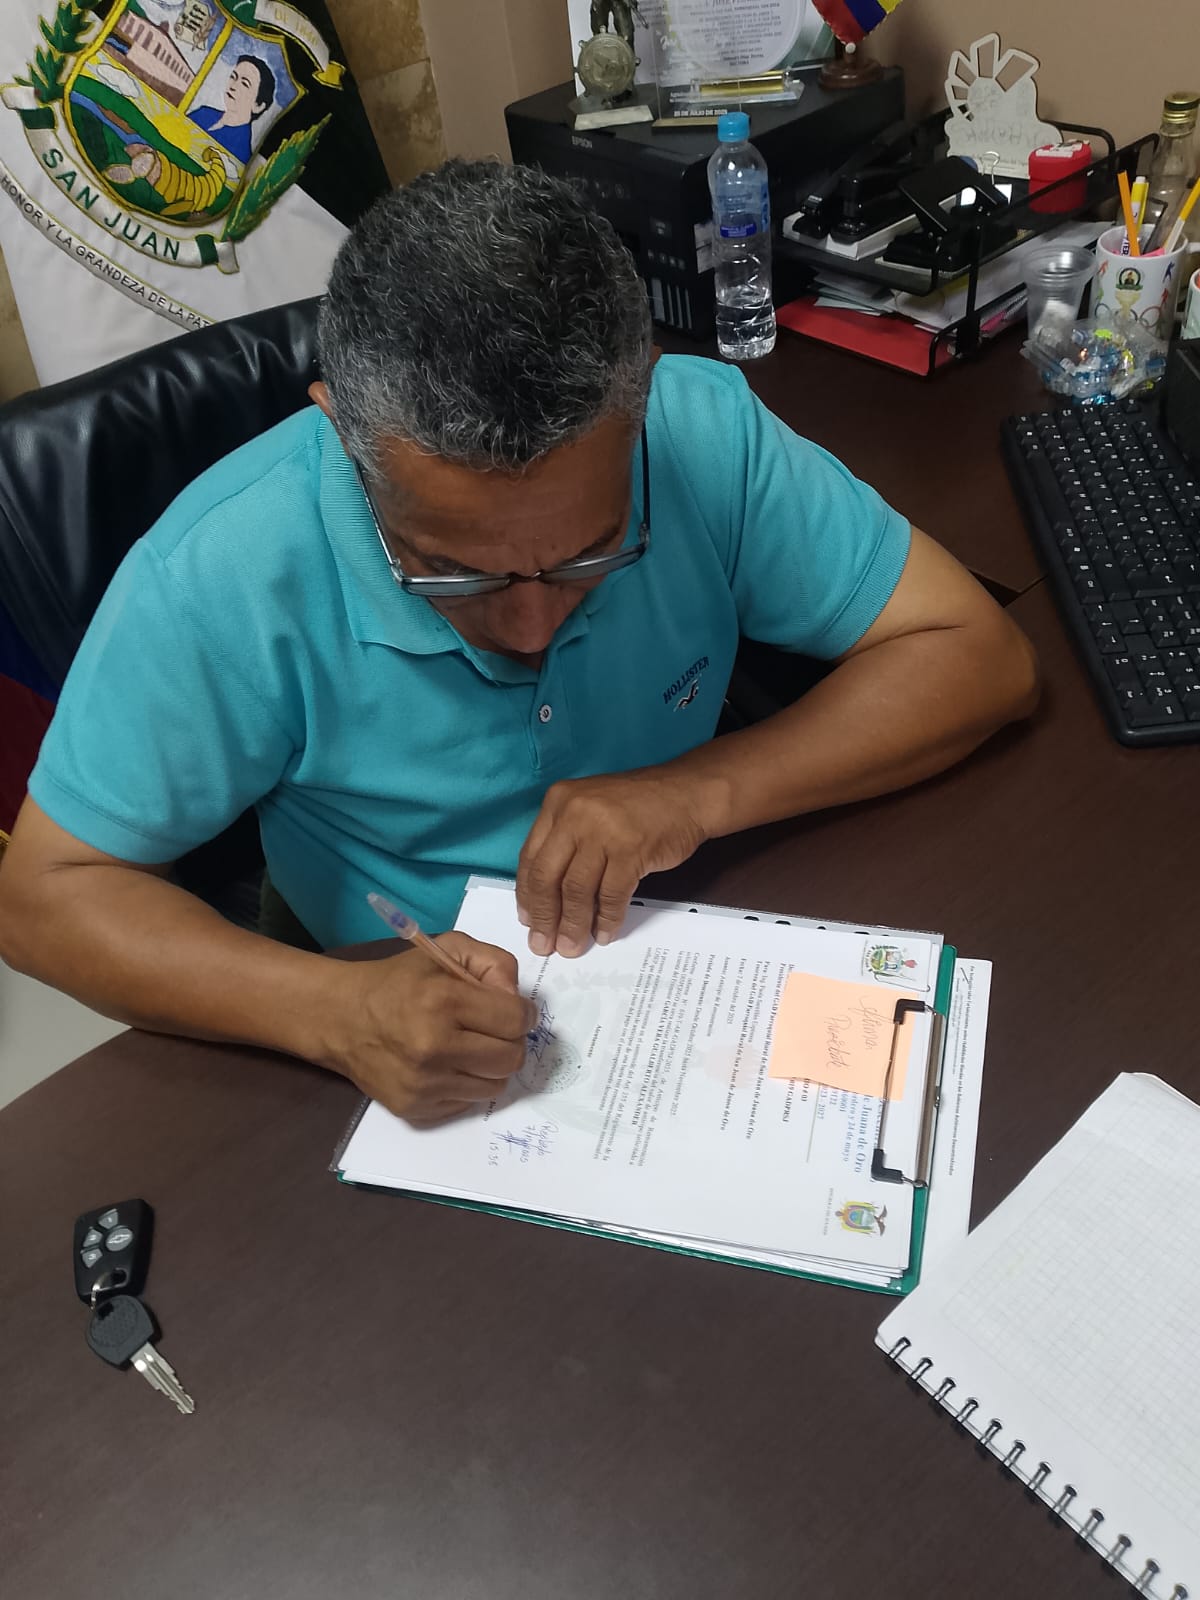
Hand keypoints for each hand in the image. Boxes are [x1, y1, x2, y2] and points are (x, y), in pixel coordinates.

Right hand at [328, 933, 537, 1124]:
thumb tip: (518, 1002)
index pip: (515, 1020)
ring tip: (469, 1048)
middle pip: (510, 1058)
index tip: (513, 1011)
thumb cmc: (399, 981)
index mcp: (442, 1001)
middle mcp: (433, 1047)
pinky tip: (447, 1065)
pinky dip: (466, 1085)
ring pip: (494, 1086)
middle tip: (493, 1030)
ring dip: (490, 1066)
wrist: (341, 1018)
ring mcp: (424, 1084)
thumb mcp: (447, 950)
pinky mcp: (415, 1109)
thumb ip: (494, 964)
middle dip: (510, 1042)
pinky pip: (467, 1103)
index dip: (522, 1013)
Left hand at [516, 770, 709, 957]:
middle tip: (543, 944)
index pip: (531, 857)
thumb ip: (566, 839)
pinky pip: (612, 895)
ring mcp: (604, 831)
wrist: (688, 793)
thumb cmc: (640, 805)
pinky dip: (607, 919)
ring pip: (577, 890)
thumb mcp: (590, 808)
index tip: (528, 920)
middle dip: (544, 917)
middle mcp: (575, 813)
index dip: (527, 895)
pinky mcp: (631, 850)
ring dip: (573, 924)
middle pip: (547, 876)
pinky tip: (605, 933)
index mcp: (558, 801)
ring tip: (572, 946)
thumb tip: (545, 895)